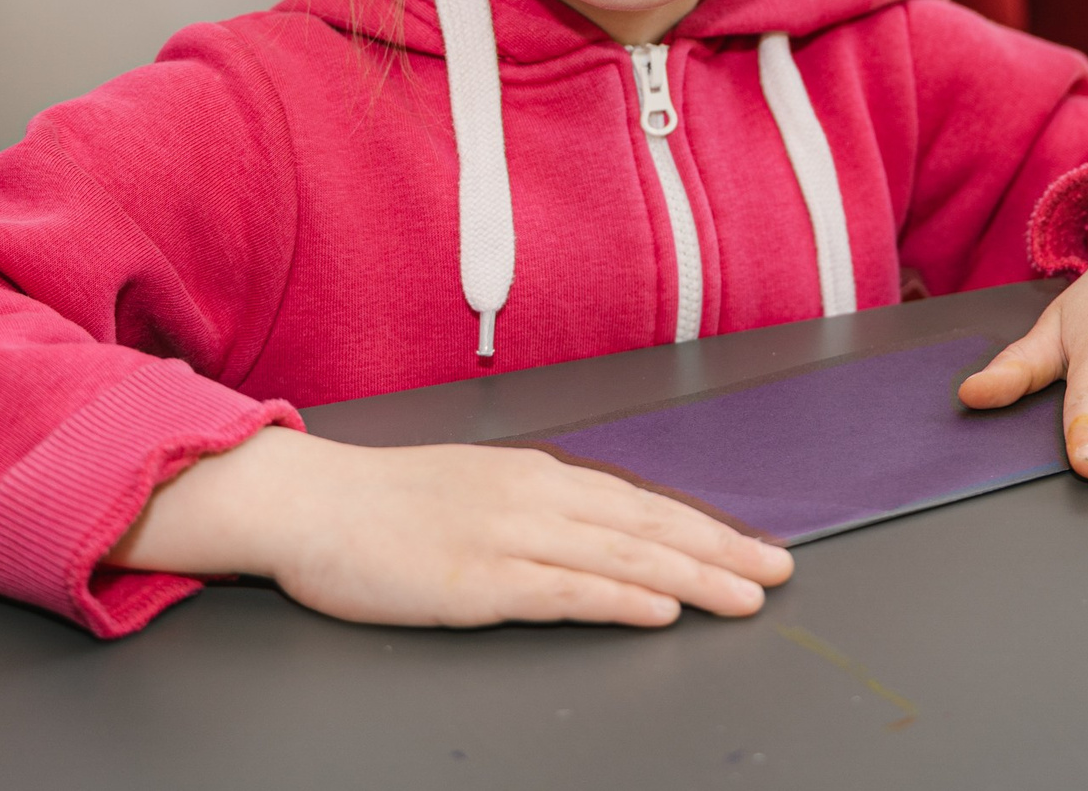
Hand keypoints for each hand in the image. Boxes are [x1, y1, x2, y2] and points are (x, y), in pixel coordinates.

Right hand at [108, 426, 791, 626]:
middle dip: (720, 550)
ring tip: (744, 596)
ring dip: (691, 577)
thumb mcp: (472, 489)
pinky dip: (619, 600)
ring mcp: (509, 537)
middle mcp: (534, 498)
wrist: (308, 503)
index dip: (703, 528)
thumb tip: (590, 530)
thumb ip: (532, 508)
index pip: (639, 504)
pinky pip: (564, 591)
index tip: (752, 546)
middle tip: (779, 572)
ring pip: (621, 558)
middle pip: (647, 526)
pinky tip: (660, 611)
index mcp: (534, 477)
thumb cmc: (381, 505)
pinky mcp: (479, 580)